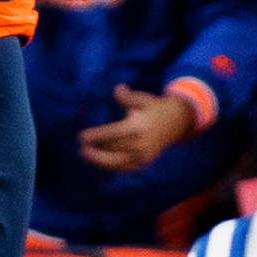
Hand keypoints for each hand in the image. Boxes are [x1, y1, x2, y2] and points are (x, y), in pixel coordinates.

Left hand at [79, 85, 199, 172]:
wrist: (174, 123)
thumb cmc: (153, 108)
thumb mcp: (143, 99)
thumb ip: (128, 97)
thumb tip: (118, 89)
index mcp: (138, 127)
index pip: (113, 134)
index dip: (96, 136)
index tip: (81, 136)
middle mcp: (140, 144)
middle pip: (113, 151)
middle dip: (96, 152)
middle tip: (81, 149)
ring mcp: (143, 156)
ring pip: (118, 162)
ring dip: (100, 161)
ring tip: (86, 156)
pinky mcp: (144, 162)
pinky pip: (125, 167)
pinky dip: (112, 166)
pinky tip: (99, 163)